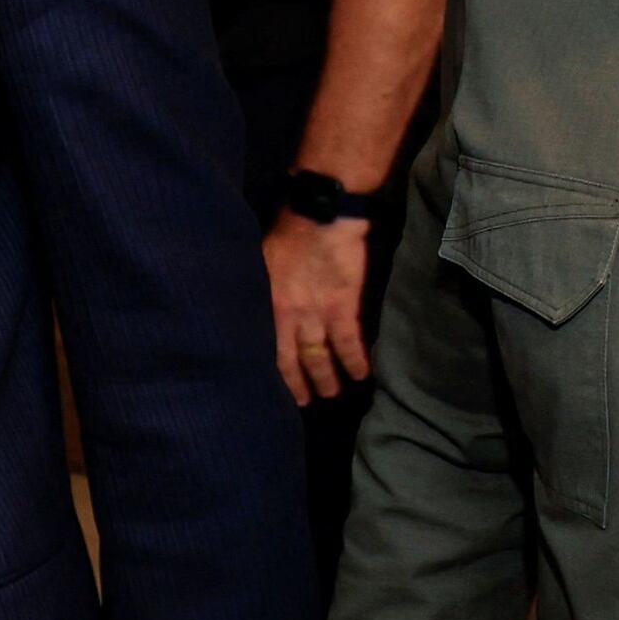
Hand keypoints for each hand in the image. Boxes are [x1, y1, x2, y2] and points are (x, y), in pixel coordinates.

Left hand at [267, 211, 373, 403]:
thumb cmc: (289, 232)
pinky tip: (362, 374)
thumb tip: (256, 306)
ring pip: (319, 356)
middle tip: (306, 403)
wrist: (322, 216)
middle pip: (292, 359)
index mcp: (268, 305)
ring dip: (327, 378)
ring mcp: (317, 314)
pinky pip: (349, 342)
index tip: (276, 387)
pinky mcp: (343, 307)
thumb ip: (263, 289)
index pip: (268, 348)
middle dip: (300, 384)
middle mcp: (290, 316)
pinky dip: (356, 360)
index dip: (273, 371)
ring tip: (333, 393)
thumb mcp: (261, 262)